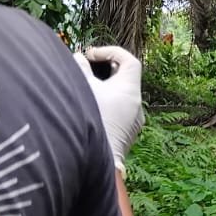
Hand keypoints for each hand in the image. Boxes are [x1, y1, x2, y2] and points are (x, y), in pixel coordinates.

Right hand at [74, 45, 144, 170]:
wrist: (98, 163)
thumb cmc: (91, 123)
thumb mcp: (83, 89)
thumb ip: (80, 69)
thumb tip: (78, 58)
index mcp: (131, 91)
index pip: (129, 61)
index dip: (110, 52)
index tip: (90, 55)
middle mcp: (137, 106)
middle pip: (124, 78)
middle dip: (104, 70)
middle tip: (85, 69)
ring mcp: (133, 122)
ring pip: (120, 97)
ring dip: (103, 90)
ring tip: (83, 90)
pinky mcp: (126, 135)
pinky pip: (118, 113)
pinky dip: (105, 106)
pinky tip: (87, 110)